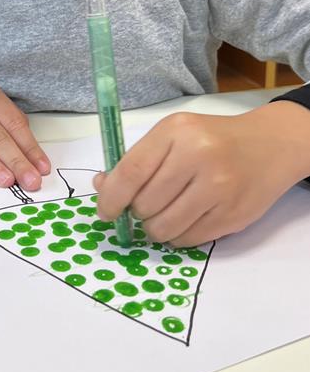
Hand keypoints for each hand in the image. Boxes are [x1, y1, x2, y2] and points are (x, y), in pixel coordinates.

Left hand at [94, 102, 309, 245]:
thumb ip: (138, 160)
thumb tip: (102, 186)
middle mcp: (198, 157)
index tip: (105, 211)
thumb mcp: (174, 135)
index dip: (111, 198)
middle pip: (145, 205)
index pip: (131, 172)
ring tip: (165, 214)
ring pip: (164, 228)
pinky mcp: (232, 215)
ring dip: (155, 229)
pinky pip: (188, 240)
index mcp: (177, 132)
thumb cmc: (212, 139)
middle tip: (146, 205)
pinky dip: (178, 236)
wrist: (269, 145)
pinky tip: (186, 219)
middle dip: (137, 212)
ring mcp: (218, 188)